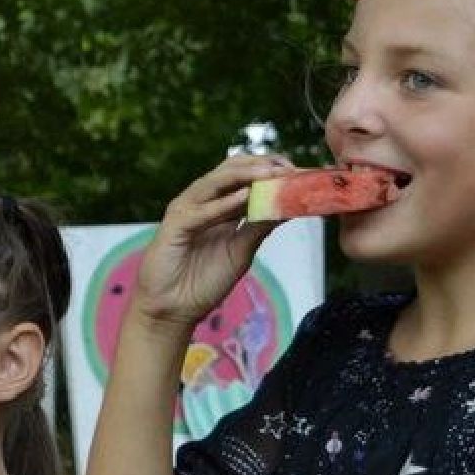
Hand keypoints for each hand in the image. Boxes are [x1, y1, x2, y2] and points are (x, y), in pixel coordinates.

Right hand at [133, 154, 293, 330]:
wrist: (174, 310)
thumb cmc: (203, 282)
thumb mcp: (241, 251)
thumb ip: (259, 227)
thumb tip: (289, 206)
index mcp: (219, 207)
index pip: (246, 176)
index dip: (272, 170)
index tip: (300, 173)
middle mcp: (202, 202)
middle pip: (231, 169)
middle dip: (261, 165)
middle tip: (289, 169)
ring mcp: (186, 211)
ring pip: (215, 181)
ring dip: (245, 175)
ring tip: (271, 174)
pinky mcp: (173, 226)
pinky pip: (200, 211)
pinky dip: (222, 203)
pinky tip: (244, 197)